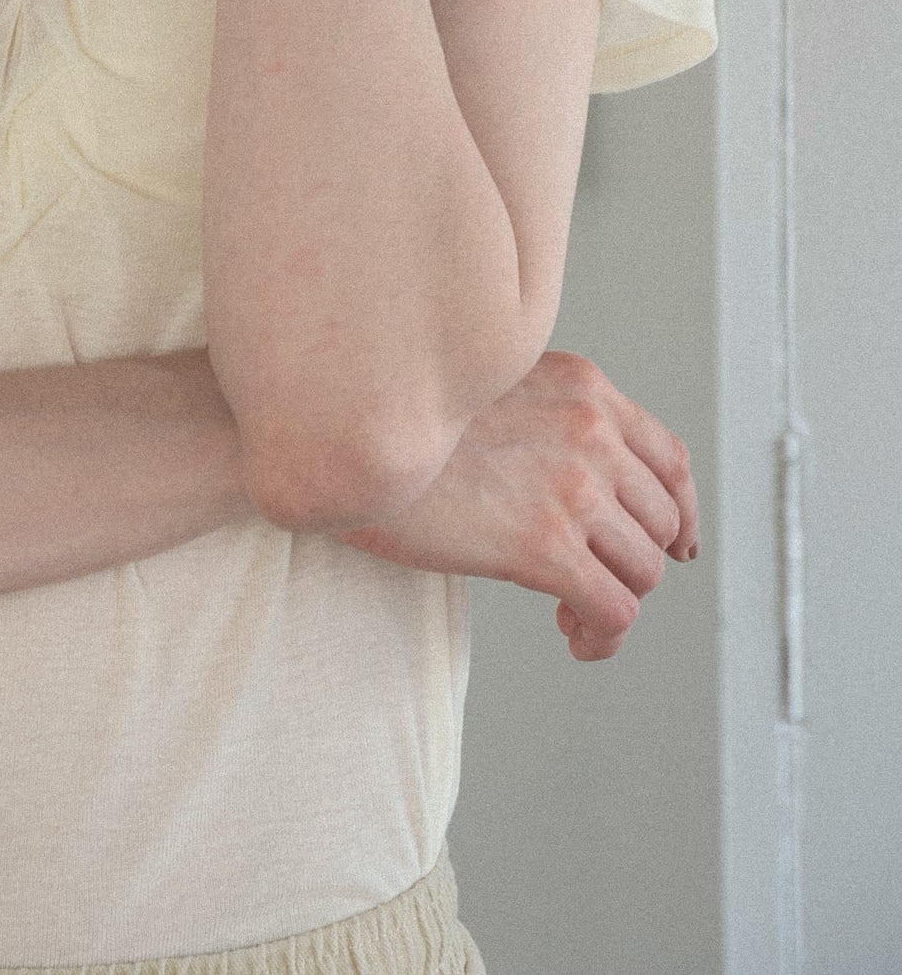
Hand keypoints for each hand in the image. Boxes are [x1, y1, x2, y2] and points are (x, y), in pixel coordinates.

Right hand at [335, 350, 698, 660]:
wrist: (342, 436)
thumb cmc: (399, 418)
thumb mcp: (493, 384)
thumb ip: (551, 415)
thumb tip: (588, 486)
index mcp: (582, 385)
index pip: (670, 458)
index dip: (681, 514)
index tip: (676, 547)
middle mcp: (590, 429)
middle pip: (660, 521)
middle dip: (636, 562)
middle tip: (594, 582)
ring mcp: (572, 487)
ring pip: (644, 570)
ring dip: (617, 602)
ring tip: (573, 614)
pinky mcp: (545, 546)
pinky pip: (615, 611)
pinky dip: (604, 636)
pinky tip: (573, 638)